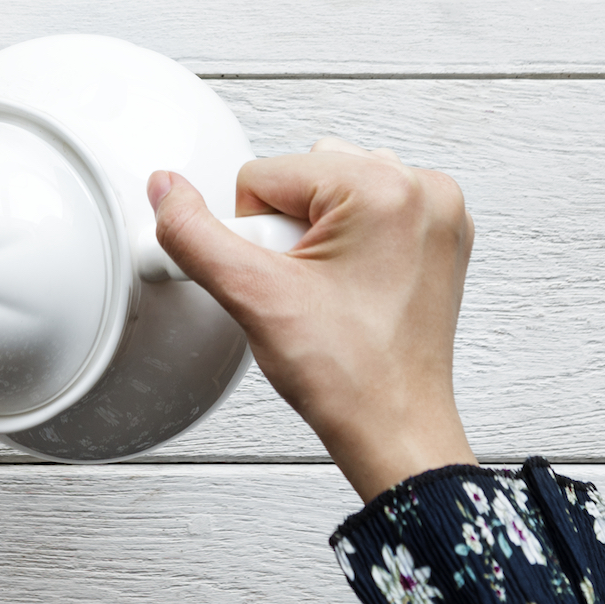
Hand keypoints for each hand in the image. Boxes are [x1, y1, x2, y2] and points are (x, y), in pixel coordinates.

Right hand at [149, 138, 475, 500]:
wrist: (396, 430)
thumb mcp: (254, 297)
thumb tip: (166, 191)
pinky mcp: (438, 234)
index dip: (255, 235)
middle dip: (286, 231)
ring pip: (332, 189)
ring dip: (315, 233)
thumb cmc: (353, 379)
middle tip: (308, 289)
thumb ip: (194, 235)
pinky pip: (367, 207)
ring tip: (328, 291)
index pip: (265, 173)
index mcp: (385, 188)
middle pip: (302, 175)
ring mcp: (437, 211)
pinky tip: (348, 287)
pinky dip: (348, 240)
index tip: (285, 281)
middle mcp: (422, 189)